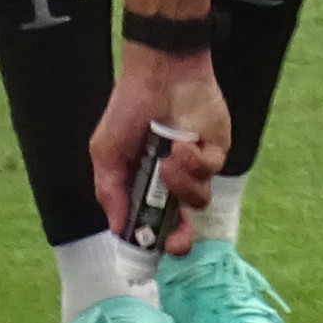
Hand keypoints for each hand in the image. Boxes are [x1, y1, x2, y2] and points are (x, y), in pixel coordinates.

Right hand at [88, 44, 230, 255]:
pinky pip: (209, 172)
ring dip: (181, 185)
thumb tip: (117, 228)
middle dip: (179, 236)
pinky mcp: (216, 151)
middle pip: (181, 222)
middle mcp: (171, 180)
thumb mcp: (106, 151)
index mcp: (144, 182)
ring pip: (196, 198)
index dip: (152, 238)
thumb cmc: (128, 109)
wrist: (159, 72)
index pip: (151, 221)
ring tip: (168, 161)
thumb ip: (110, 191)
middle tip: (175, 240)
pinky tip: (182, 144)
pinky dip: (194, 162)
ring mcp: (195, 166)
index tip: (149, 250)